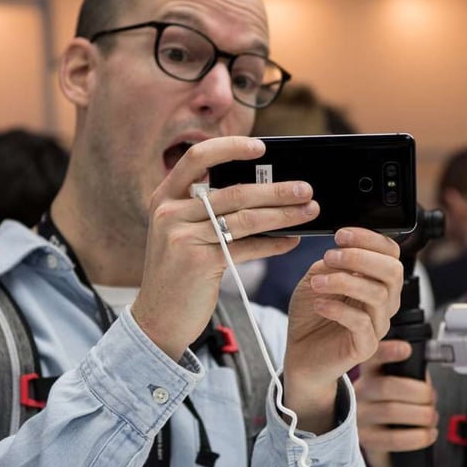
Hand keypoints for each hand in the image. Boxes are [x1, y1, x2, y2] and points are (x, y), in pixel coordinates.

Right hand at [131, 136, 319, 360]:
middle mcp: (169, 213)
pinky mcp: (198, 263)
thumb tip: (262, 190)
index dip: (230, 147)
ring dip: (283, 215)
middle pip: (234, 192)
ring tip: (309, 211)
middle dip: (276, 190)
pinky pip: (247, 248)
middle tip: (306, 189)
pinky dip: (274, 244)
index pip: (198, 157)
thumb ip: (208, 210)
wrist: (158, 318)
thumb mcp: (182, 233)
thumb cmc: (179, 273)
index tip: (262, 147)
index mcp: (164, 197)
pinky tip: (292, 241)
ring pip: (245, 219)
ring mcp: (181, 237)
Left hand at [281, 228, 402, 433]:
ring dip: (345, 281)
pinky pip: (362, 323)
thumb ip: (332, 262)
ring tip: (318, 282)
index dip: (370, 239)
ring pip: (379, 295)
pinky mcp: (366, 346)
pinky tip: (320, 304)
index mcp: (376, 281)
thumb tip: (342, 247)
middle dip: (361, 257)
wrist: (300, 353)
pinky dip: (338, 309)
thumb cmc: (312, 315)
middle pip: (394, 272)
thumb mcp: (318, 278)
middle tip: (331, 255)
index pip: (390, 254)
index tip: (340, 234)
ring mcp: (378, 325)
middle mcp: (383, 302)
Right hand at [353, 339, 438, 466]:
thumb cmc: (394, 405)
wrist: (379, 437)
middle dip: (419, 393)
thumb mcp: (399, 384)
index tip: (406, 350)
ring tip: (431, 417)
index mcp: (370, 374)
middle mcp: (360, 393)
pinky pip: (394, 439)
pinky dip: (418, 437)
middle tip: (432, 399)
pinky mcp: (367, 440)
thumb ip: (410, 374)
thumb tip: (424, 375)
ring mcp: (360, 417)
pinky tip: (428, 434)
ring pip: (391, 411)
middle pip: (386, 387)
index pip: (373, 358)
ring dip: (421, 415)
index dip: (388, 352)